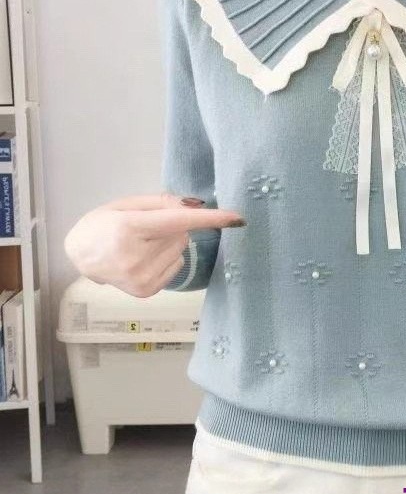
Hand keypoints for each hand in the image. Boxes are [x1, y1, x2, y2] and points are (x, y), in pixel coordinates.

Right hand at [64, 193, 245, 297]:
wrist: (80, 255)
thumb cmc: (104, 224)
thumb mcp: (127, 205)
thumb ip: (162, 202)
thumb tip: (197, 206)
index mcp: (129, 229)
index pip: (178, 222)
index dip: (210, 219)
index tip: (237, 218)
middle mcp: (135, 258)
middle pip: (182, 234)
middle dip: (172, 227)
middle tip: (144, 228)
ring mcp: (141, 279)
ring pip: (181, 250)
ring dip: (169, 243)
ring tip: (140, 244)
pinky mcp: (146, 291)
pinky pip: (176, 266)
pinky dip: (166, 258)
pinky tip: (143, 258)